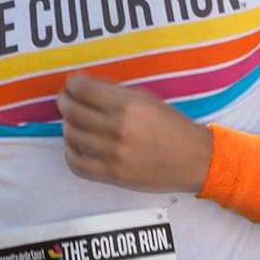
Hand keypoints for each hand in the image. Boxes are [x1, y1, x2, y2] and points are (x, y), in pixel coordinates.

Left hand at [58, 75, 212, 191]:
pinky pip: (76, 163)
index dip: (71, 84)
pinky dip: (70, 151)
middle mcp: (116, 128)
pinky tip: (76, 143)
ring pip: (70, 134)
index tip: (72, 85)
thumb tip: (82, 85)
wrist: (195, 159)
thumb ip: (113, 91)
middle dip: (64, 101)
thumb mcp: (144, 97)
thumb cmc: (170, 124)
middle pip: (71, 110)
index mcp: (125, 105)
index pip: (81, 90)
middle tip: (67, 100)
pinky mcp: (113, 174)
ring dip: (67, 124)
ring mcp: (113, 154)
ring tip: (74, 121)